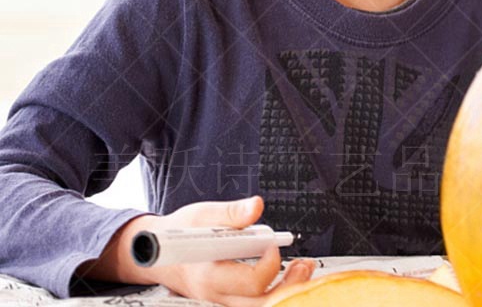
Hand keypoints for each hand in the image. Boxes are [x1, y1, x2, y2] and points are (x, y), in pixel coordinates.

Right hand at [80, 196, 315, 306]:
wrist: (156, 253)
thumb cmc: (179, 233)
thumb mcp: (201, 214)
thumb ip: (231, 212)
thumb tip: (256, 206)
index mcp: (208, 275)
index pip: (248, 283)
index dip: (269, 265)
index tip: (272, 243)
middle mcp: (215, 296)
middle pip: (258, 305)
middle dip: (288, 287)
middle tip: (304, 265)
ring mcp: (219, 302)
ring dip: (285, 291)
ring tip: (303, 268)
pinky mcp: (225, 300)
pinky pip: (253, 305)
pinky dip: (274, 293)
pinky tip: (289, 275)